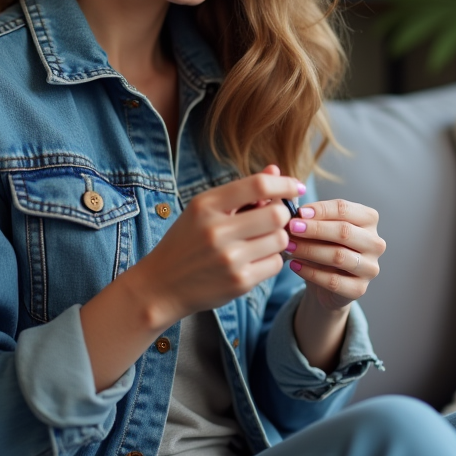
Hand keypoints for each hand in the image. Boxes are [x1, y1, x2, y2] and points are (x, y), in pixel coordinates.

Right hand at [137, 169, 302, 323]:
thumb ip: (241, 191)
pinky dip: (271, 259)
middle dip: (281, 214)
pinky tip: (253, 260)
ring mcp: (229, 259)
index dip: (283, 183)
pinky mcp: (240, 282)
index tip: (294, 186)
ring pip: (281, 240)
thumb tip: (275, 170)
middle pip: (277, 214)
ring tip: (259, 240)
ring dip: (277, 238)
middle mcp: (217, 231)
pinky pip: (276, 263)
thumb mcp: (204, 209)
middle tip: (272, 218)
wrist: (161, 286)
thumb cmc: (187, 242)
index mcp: (206, 205)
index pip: (258, 185)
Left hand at [285, 198, 384, 311]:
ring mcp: (370, 267)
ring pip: (339, 256)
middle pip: (344, 231)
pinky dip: (310, 272)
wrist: (326, 283)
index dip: (321, 210)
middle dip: (315, 229)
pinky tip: (294, 265)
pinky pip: (333, 280)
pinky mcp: (360, 289)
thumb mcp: (320, 228)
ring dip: (309, 250)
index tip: (299, 212)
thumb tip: (293, 212)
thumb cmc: (324, 246)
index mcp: (369, 219)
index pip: (345, 209)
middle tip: (291, 228)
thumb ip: (311, 218)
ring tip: (289, 247)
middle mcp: (375, 243)